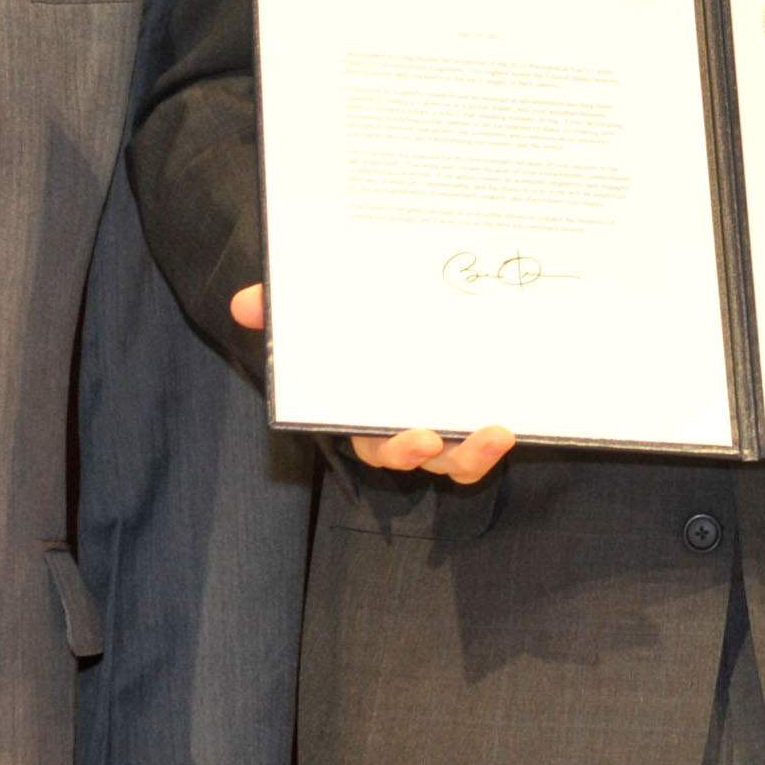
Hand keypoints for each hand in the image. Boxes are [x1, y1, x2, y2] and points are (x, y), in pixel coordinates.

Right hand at [232, 283, 516, 483]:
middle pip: (420, 457)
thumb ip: (284, 308)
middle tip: (440, 439)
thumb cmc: (357, 328)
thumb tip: (243, 304)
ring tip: (500, 433)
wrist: (411, 309)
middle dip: (433, 455)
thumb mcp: (322, 316)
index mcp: (370, 416)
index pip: (377, 444)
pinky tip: (521, 418)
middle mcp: (410, 429)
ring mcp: (449, 427)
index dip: (395, 448)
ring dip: (480, 455)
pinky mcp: (481, 414)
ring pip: (462, 460)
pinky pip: (492, 439)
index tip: (420, 437)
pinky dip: (502, 437)